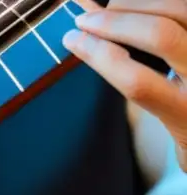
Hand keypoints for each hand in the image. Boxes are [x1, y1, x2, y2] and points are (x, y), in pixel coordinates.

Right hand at [63, 0, 186, 170]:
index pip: (137, 82)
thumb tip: (95, 46)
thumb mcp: (170, 127)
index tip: (72, 40)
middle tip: (85, 20)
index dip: (100, 56)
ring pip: (180, 7)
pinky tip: (142, 4)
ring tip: (113, 7)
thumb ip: (140, 87)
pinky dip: (159, 1)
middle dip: (115, 22)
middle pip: (160, 35)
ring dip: (137, 2)